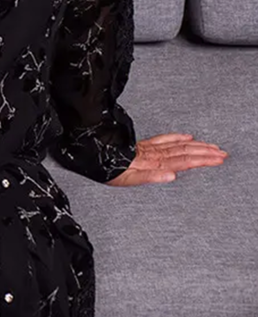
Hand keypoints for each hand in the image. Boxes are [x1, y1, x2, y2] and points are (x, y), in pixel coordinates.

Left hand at [107, 132, 228, 185]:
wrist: (94, 157)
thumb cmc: (110, 171)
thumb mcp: (129, 180)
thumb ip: (152, 177)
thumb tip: (172, 176)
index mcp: (154, 163)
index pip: (184, 161)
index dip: (202, 159)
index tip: (218, 158)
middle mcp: (154, 154)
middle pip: (185, 152)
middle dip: (205, 152)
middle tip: (222, 153)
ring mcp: (150, 148)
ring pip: (178, 145)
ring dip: (197, 146)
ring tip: (212, 146)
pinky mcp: (144, 145)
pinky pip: (165, 139)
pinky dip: (178, 137)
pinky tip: (187, 136)